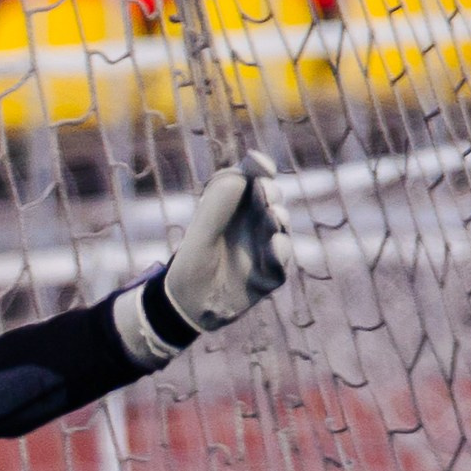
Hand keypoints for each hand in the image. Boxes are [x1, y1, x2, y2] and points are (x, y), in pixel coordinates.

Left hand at [159, 151, 288, 333]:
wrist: (187, 304)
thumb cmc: (191, 261)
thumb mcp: (201, 230)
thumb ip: (220, 201)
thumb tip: (244, 173)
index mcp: (235, 206)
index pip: (252, 179)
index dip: (259, 168)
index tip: (260, 165)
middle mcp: (254, 222)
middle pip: (271, 199)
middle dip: (270, 194)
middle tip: (264, 192)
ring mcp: (265, 247)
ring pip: (281, 228)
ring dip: (279, 219)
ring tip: (272, 216)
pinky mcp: (271, 274)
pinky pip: (282, 262)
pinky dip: (280, 253)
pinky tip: (274, 244)